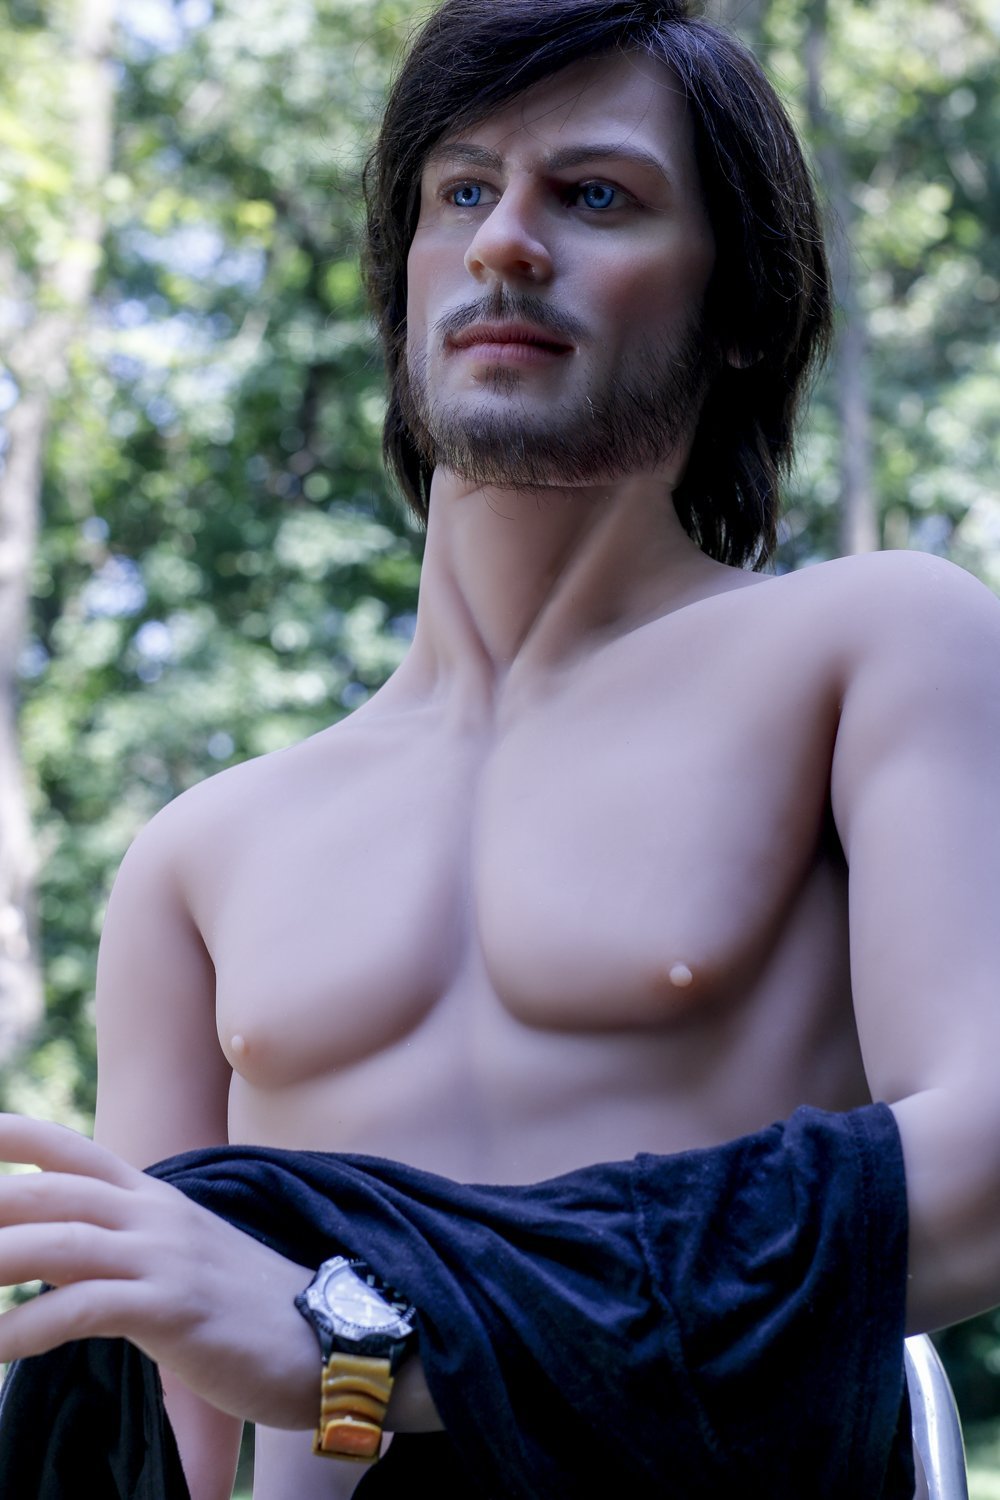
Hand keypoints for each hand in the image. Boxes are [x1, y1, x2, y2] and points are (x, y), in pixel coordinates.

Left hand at [0, 1113, 318, 1427]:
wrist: (333, 1333)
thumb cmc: (250, 1306)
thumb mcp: (184, 1258)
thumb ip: (128, 1246)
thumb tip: (62, 1259)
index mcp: (154, 1196)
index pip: (70, 1150)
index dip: (12, 1137)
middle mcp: (155, 1213)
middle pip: (49, 1191)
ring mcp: (167, 1256)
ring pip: (58, 1242)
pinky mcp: (175, 1307)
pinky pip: (84, 1309)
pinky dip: (26, 1330)